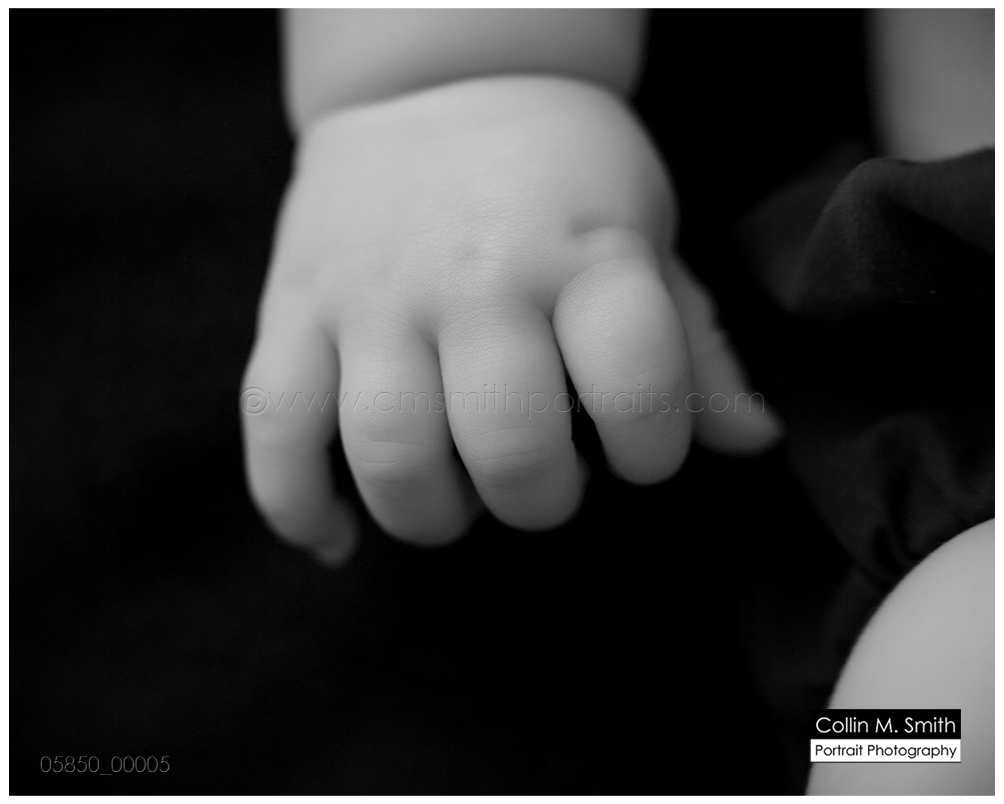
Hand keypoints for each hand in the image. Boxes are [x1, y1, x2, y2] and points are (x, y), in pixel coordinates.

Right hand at [241, 76, 778, 562]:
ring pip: (389, 452)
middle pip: (507, 443)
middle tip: (543, 477)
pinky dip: (296, 504)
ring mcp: (372, 294)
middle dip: (540, 499)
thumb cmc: (560, 171)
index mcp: (582, 253)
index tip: (638, 448)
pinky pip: (274, 428)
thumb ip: (695, 340)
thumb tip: (754, 441)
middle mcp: (475, 277)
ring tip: (458, 498)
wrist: (439, 80)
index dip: (652, 450)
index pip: (636, 387)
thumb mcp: (646, 229)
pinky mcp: (293, 308)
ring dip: (433, 514)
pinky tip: (335, 535)